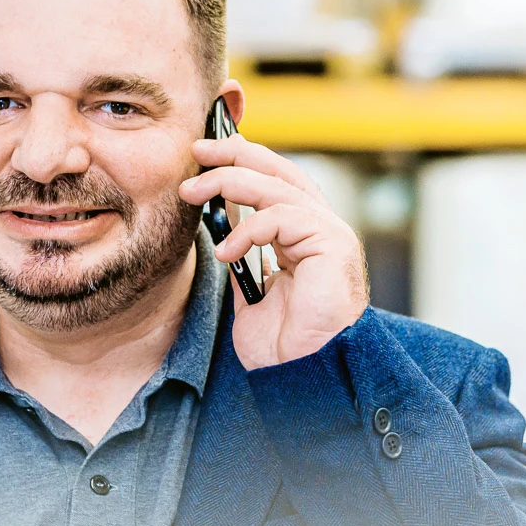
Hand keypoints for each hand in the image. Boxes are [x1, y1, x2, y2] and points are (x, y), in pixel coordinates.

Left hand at [179, 136, 368, 369]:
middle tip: (197, 150)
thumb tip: (217, 221)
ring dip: (228, 182)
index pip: (275, 182)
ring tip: (192, 193)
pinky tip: (226, 252)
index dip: (242, 162)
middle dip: (235, 154)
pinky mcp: (333, 245)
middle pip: (280, 171)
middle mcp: (321, 229)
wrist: (300, 375)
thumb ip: (243, 253)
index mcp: (304, 236)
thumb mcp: (250, 287)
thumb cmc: (280, 342)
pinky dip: (248, 229)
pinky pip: (283, 217)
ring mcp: (331, 234)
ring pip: (277, 187)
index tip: (204, 156)